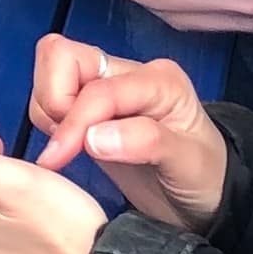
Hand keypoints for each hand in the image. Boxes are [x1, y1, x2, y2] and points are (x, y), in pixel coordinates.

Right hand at [22, 34, 229, 235]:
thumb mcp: (188, 163)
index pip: (97, 90)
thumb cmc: (203, 178)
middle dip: (53, 100)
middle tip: (67, 144)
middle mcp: (128, 74)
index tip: (57, 160)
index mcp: (157, 80)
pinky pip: (49, 97)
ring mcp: (106, 86)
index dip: (73, 122)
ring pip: (50, 73)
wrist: (204, 197)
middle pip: (62, 55)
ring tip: (70, 148)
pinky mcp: (89, 105)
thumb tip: (93, 137)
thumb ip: (146, 143)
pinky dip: (48, 120)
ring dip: (49, 112)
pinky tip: (70, 146)